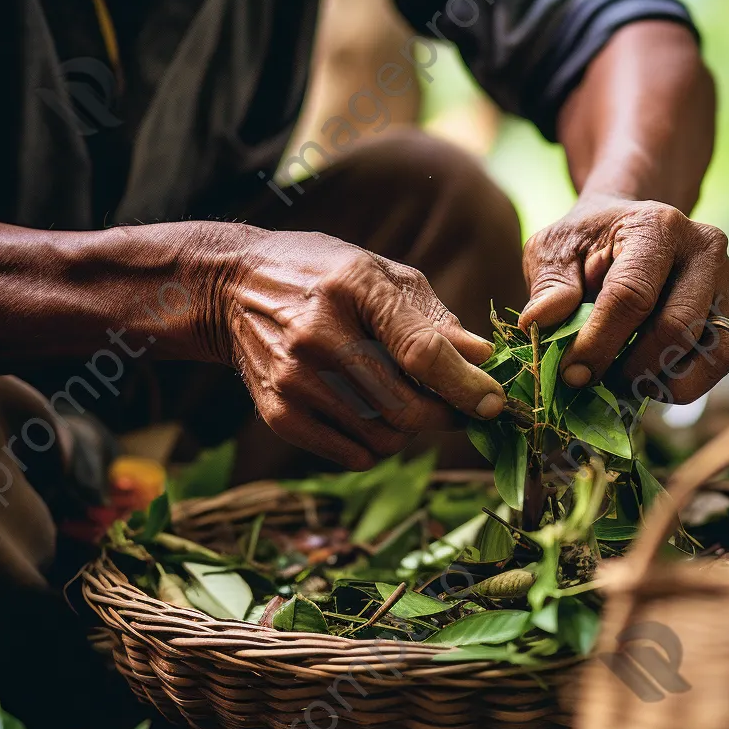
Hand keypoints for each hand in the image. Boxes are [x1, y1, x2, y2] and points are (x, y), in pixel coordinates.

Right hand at [210, 228, 505, 468]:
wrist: (234, 288)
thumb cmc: (324, 276)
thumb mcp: (380, 273)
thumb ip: (433, 318)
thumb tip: (483, 358)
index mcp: (353, 287)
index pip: (422, 351)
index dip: (467, 385)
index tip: (495, 404)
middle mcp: (319, 335)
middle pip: (406, 408)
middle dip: (446, 417)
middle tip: (459, 407)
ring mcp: (294, 378)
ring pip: (384, 439)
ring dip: (411, 431)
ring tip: (405, 400)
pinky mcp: (277, 412)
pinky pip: (352, 455)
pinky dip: (376, 445)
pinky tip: (371, 414)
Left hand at [518, 194, 728, 403]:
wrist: (627, 227)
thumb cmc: (585, 241)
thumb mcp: (554, 249)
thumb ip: (548, 285)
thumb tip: (540, 323)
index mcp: (657, 226)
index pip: (631, 296)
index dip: (599, 343)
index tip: (571, 374)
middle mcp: (704, 248)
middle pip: (676, 328)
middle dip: (629, 368)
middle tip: (592, 383)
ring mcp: (726, 280)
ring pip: (710, 352)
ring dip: (661, 381)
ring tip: (620, 382)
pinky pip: (719, 361)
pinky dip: (683, 383)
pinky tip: (646, 380)